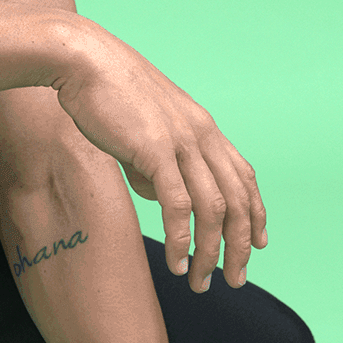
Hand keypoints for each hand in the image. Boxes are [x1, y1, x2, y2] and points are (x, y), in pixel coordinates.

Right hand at [49, 18, 266, 293]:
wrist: (84, 60)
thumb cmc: (106, 93)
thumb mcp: (144, 129)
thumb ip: (158, 163)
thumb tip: (160, 197)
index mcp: (203, 128)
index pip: (244, 177)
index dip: (256, 214)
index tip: (258, 245)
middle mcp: (202, 136)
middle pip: (238, 201)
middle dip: (240, 247)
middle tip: (233, 280)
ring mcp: (181, 142)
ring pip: (213, 209)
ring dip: (211, 252)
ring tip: (200, 282)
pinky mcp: (155, 150)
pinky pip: (178, 205)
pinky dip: (182, 239)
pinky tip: (177, 264)